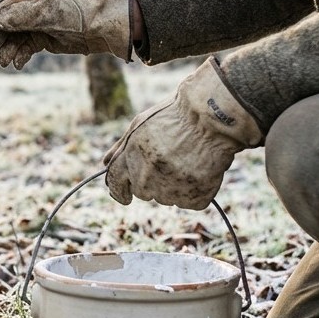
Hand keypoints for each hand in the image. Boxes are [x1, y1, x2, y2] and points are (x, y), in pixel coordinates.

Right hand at [0, 0, 130, 67]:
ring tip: (3, 61)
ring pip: (11, 35)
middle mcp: (30, 3)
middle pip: (2, 19)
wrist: (103, 28)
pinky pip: (22, 46)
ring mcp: (34, 21)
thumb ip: (22, 15)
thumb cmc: (78, 12)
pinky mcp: (40, 37)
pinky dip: (17, 56)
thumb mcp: (49, 11)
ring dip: (5, 49)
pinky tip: (17, 64)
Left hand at [102, 58, 262, 209]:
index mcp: (131, 158)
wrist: (214, 117)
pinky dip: (195, 190)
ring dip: (174, 185)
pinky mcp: (195, 197)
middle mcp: (147, 177)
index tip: (124, 196)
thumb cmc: (177, 116)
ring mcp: (171, 189)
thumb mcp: (140, 124)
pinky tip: (201, 169)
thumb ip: (121, 148)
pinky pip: (190, 201)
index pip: (116, 184)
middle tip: (170, 160)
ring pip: (167, 198)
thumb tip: (104, 163)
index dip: (119, 191)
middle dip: (152, 181)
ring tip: (188, 159)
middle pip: (143, 192)